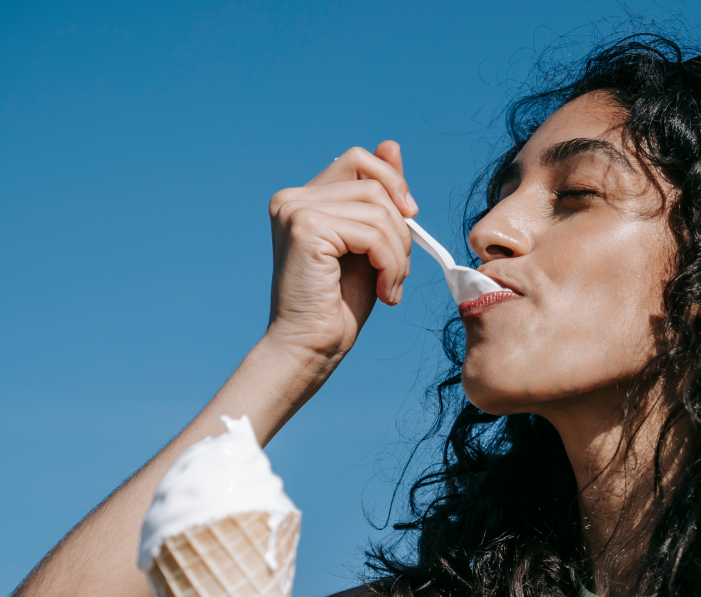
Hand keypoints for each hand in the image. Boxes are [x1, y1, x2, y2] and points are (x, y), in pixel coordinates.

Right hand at [264, 142, 416, 362]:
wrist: (311, 348)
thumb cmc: (339, 304)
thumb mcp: (369, 244)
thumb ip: (378, 198)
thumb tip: (392, 144)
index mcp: (302, 198)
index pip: (358, 161)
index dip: (392, 182)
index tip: (409, 216)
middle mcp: (291, 198)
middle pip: (374, 185)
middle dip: (400, 228)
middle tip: (399, 269)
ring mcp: (295, 210)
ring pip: (379, 211)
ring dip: (398, 255)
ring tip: (390, 286)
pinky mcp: (306, 228)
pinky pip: (373, 233)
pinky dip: (391, 265)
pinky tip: (385, 292)